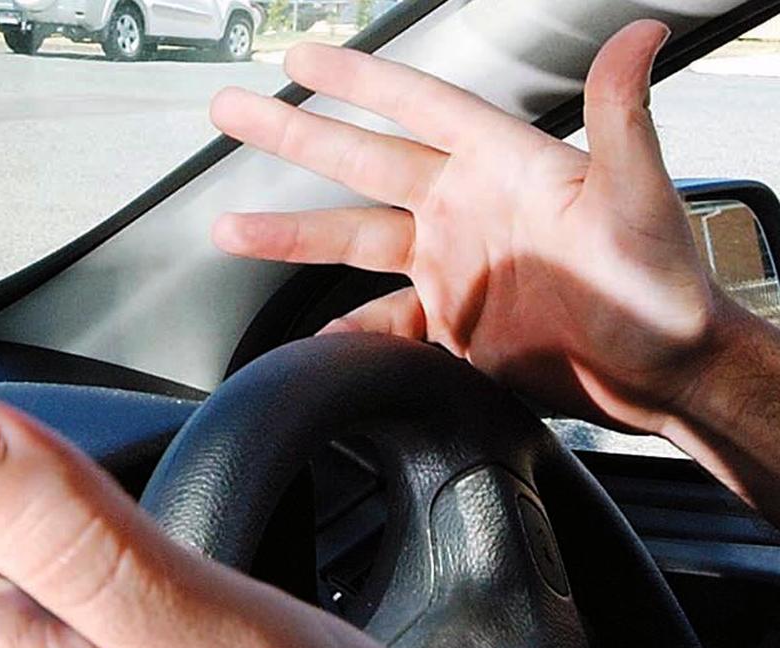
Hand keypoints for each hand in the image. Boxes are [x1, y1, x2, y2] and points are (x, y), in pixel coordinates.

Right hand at [209, 20, 742, 435]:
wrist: (657, 367)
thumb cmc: (660, 280)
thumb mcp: (637, 195)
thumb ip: (621, 117)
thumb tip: (638, 35)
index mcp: (500, 165)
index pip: (419, 107)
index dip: (361, 79)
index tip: (304, 57)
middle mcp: (463, 208)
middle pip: (361, 162)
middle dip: (293, 135)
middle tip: (234, 112)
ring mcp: (449, 266)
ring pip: (352, 241)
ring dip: (290, 235)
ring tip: (231, 228)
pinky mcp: (449, 324)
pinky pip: (380, 324)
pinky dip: (344, 334)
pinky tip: (310, 337)